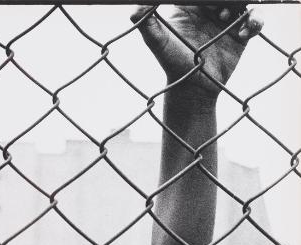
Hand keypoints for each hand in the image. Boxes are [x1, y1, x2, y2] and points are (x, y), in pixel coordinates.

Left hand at [131, 4, 262, 96]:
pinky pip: (254, 20)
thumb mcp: (158, 43)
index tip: (208, 3)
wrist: (193, 90)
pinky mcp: (241, 35)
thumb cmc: (173, 66)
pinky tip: (244, 32)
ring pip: (242, 3)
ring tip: (229, 19)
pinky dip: (255, 21)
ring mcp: (227, 22)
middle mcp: (210, 11)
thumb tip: (135, 8)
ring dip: (241, 6)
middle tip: (219, 12)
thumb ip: (145, 23)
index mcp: (191, 6)